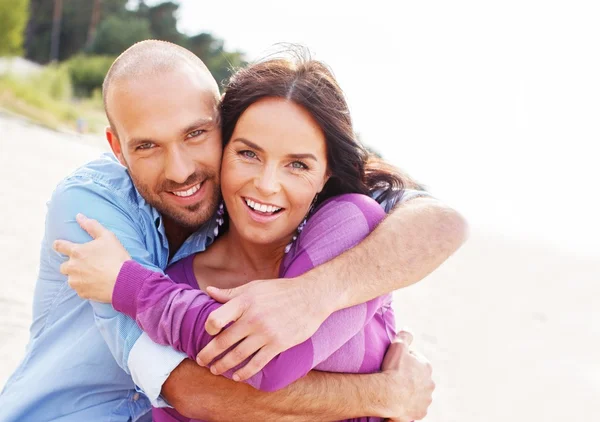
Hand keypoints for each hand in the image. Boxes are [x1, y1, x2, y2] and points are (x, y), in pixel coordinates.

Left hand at [53, 213, 130, 302]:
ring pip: (71, 278)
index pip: (59, 246)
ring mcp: (76, 281)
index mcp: (77, 252)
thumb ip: (91, 226)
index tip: (60, 245)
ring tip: (93, 275)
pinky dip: (86, 287)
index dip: (59, 245)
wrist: (124, 281)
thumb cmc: (116, 257)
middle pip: (64, 266)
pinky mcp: (81, 293)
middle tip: (87, 264)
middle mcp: (72, 267)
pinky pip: (80, 289)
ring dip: (78, 276)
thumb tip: (79, 216)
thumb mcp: (107, 237)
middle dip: (72, 264)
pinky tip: (97, 284)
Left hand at [196, 276, 330, 381]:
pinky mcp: (278, 344)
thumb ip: (230, 293)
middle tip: (201, 361)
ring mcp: (266, 333)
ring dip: (223, 365)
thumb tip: (208, 291)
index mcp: (244, 302)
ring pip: (238, 355)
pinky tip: (237, 376)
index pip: (216, 319)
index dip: (208, 328)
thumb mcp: (254, 286)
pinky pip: (257, 363)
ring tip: (215, 370)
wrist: (311, 297)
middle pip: (223, 341)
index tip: (208, 333)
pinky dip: (245, 372)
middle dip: (209, 354)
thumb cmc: (280, 290)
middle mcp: (253, 318)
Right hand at [381, 331, 434, 420]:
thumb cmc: (393, 370)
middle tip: (395, 377)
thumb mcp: (398, 346)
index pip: (416, 360)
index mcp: (426, 367)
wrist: (389, 395)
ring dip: (410, 392)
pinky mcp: (420, 413)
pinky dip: (409, 405)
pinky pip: (415, 408)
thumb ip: (405, 335)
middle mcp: (430, 384)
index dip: (405, 361)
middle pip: (419, 378)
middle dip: (410, 378)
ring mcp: (426, 400)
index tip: (395, 364)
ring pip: (419, 394)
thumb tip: (408, 328)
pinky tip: (399, 403)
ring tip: (396, 391)